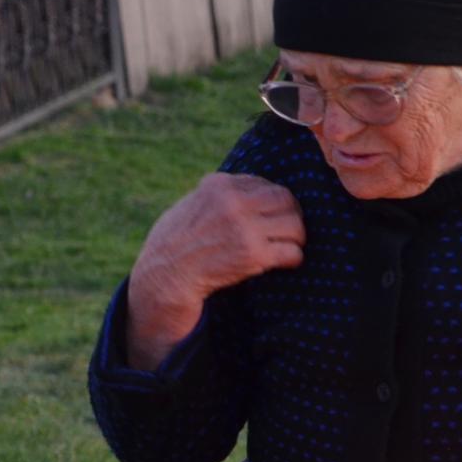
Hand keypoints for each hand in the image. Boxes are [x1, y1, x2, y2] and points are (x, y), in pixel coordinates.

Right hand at [124, 174, 304, 368]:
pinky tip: (287, 262)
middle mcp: (233, 202)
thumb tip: (246, 192)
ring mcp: (245, 228)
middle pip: (284, 199)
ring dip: (296, 237)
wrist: (165, 277)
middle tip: (289, 229)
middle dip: (291, 214)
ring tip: (289, 246)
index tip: (270, 215)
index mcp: (218, 186)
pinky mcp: (254, 255)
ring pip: (294, 224)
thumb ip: (217, 196)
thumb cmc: (172, 244)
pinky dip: (294, 258)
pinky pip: (292, 252)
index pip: (262, 183)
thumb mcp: (190, 205)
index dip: (270, 200)